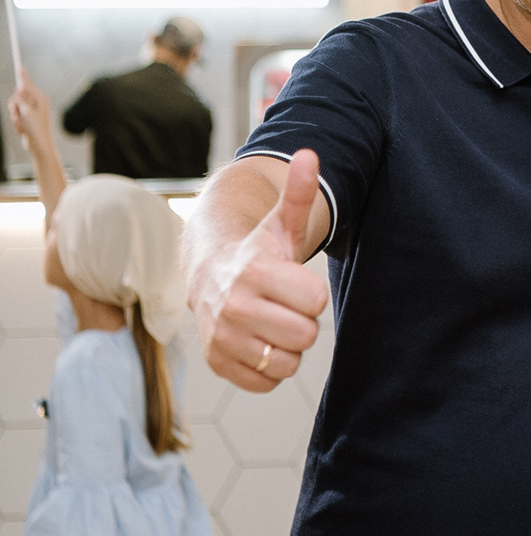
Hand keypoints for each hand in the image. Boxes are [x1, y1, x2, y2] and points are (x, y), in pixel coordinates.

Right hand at [6, 67, 52, 153]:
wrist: (38, 146)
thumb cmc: (36, 128)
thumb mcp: (26, 111)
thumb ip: (21, 98)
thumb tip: (19, 88)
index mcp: (40, 99)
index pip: (28, 85)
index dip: (23, 76)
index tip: (19, 65)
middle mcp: (36, 104)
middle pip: (17, 96)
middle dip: (14, 106)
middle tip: (17, 112)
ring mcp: (31, 113)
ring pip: (14, 109)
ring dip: (15, 118)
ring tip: (23, 125)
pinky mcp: (26, 120)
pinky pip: (15, 118)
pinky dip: (17, 124)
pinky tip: (23, 130)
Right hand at [193, 150, 329, 392]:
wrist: (209, 274)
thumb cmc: (258, 250)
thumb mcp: (281, 222)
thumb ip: (299, 192)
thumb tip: (310, 154)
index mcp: (254, 272)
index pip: (317, 302)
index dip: (311, 293)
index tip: (293, 281)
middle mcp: (233, 307)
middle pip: (305, 334)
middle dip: (301, 320)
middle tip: (282, 303)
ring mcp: (222, 338)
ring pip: (288, 362)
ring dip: (287, 345)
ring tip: (270, 320)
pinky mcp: (218, 363)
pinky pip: (267, 381)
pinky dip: (269, 366)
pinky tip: (257, 340)